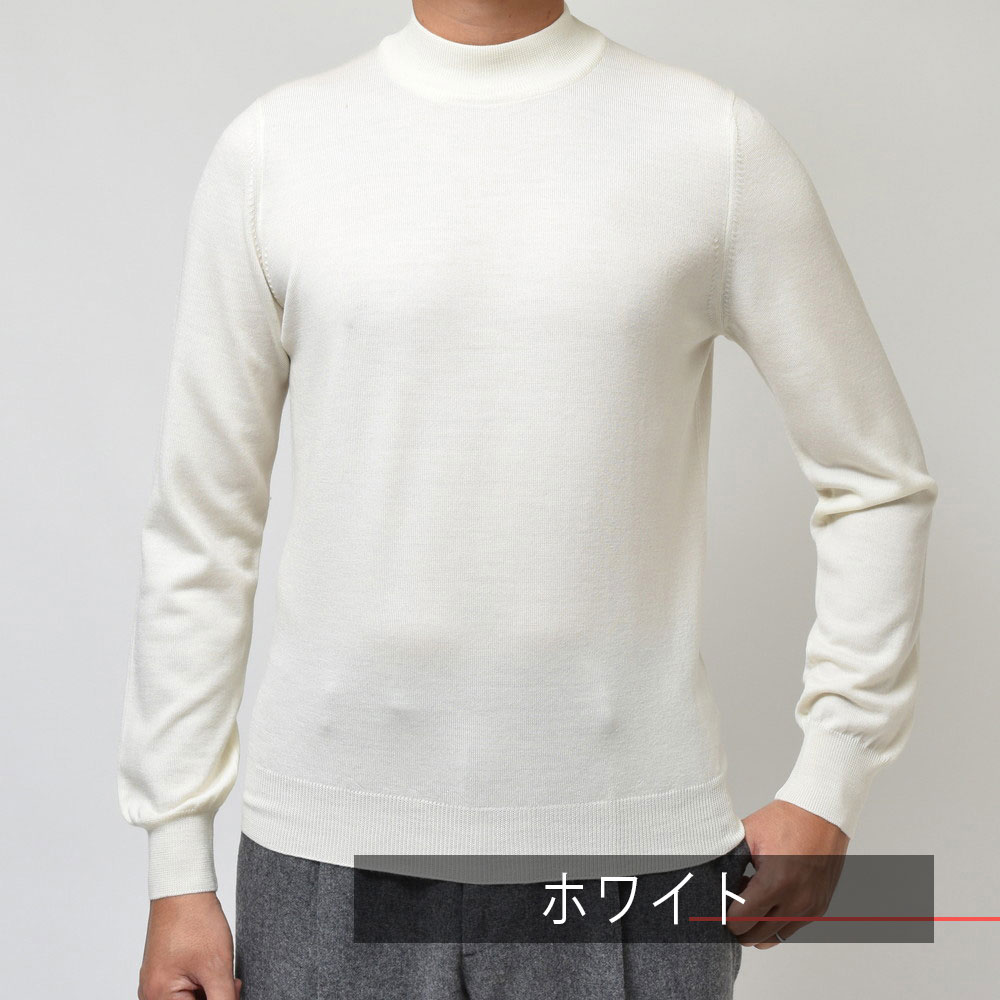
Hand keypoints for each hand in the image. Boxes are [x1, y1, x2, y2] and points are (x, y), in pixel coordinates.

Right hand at [137, 891, 241, 999]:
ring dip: (208, 992)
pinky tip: (212, 970)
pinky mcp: (161, 973)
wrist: (183, 889)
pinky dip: (200, 984)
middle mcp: (151, 993)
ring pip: (188, 999)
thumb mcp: (217, 967)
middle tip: (232, 983)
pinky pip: (180, 990)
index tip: (231, 988)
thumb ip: (224, 999)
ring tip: (222, 973)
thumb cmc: (195, 921)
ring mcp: (154, 982)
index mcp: (159, 997)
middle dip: (213, 997)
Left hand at [726, 800, 848, 949]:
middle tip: (729, 906)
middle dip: (738, 926)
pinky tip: (766, 898)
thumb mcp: (748, 836)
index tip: (717, 907)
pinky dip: (774, 921)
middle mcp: (796, 901)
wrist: (821, 813)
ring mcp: (810, 907)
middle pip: (756, 937)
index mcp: (776, 882)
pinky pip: (790, 928)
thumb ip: (728, 861)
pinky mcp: (819, 907)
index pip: (741, 921)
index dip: (724, 917)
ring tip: (748, 902)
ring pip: (774, 938)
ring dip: (757, 927)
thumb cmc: (783, 820)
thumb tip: (709, 882)